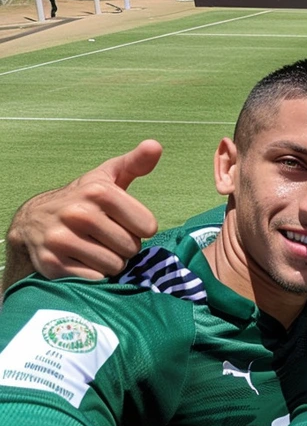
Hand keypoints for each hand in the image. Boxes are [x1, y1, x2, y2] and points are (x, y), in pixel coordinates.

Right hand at [7, 140, 161, 280]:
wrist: (32, 221)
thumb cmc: (83, 199)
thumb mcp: (108, 177)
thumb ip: (136, 163)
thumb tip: (155, 146)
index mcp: (99, 192)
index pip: (147, 227)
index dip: (139, 229)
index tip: (124, 222)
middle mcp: (78, 213)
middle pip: (131, 248)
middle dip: (124, 247)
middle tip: (106, 237)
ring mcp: (61, 239)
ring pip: (114, 266)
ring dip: (110, 263)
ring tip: (94, 248)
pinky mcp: (52, 263)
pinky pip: (95, 279)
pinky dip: (93, 275)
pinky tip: (80, 260)